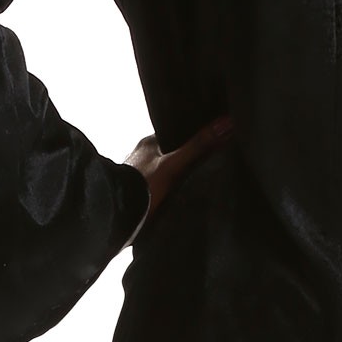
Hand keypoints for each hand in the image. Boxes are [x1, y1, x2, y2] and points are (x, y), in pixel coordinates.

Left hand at [125, 113, 233, 227]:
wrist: (116, 218)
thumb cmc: (141, 188)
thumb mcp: (174, 166)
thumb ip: (199, 147)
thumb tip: (226, 123)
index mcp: (148, 144)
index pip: (176, 134)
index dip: (194, 137)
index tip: (213, 139)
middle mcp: (141, 157)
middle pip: (172, 154)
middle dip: (188, 159)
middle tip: (212, 163)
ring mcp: (138, 177)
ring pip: (165, 173)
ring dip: (178, 178)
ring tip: (200, 184)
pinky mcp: (138, 196)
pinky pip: (159, 190)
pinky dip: (169, 193)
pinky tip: (181, 200)